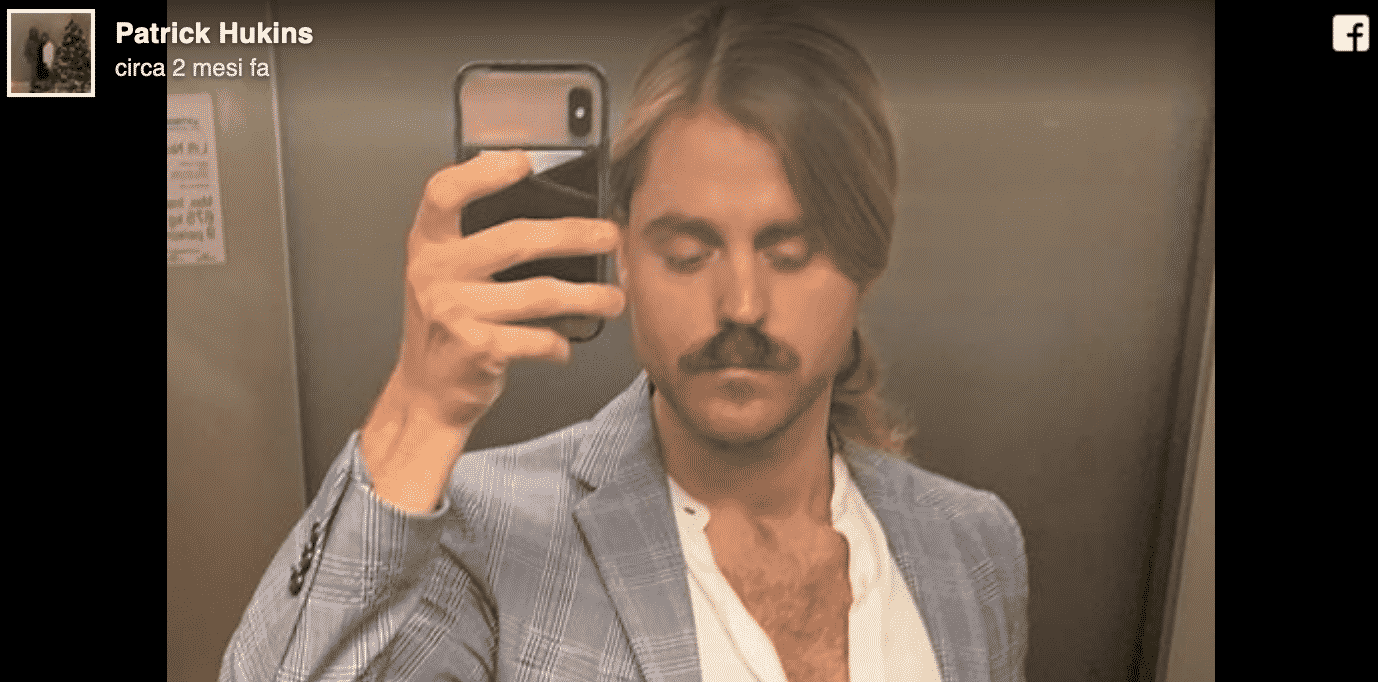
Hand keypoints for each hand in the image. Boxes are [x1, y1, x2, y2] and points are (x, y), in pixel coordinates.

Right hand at [362, 151, 624, 512]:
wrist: (427, 391)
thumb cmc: (448, 325)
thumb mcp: (448, 274)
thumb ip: (479, 241)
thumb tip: (559, 214)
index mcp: (428, 245)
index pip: (444, 193)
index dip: (482, 172)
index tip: (522, 162)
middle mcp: (436, 273)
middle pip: (516, 239)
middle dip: (575, 235)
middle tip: (609, 236)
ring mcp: (455, 312)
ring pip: (541, 294)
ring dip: (588, 296)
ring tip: (614, 298)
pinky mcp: (477, 349)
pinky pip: (537, 339)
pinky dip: (559, 344)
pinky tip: (565, 344)